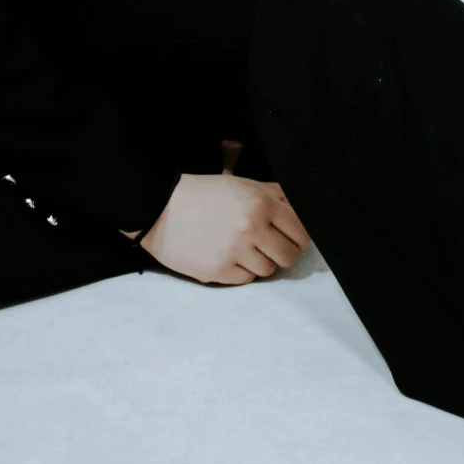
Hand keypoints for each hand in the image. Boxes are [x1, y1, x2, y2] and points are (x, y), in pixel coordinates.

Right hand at [131, 171, 311, 285]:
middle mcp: (251, 228)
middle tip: (268, 245)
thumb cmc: (204, 194)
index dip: (298, 236)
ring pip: (268, 270)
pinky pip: (246, 279)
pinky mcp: (219, 271)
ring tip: (242, 248)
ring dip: (260, 261)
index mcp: (261, 204)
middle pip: (290, 256)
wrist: (161, 208)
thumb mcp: (243, 184)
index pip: (302, 232)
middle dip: (283, 251)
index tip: (290, 236)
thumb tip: (302, 212)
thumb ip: (276, 196)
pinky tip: (227, 255)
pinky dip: (240, 270)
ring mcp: (235, 252)